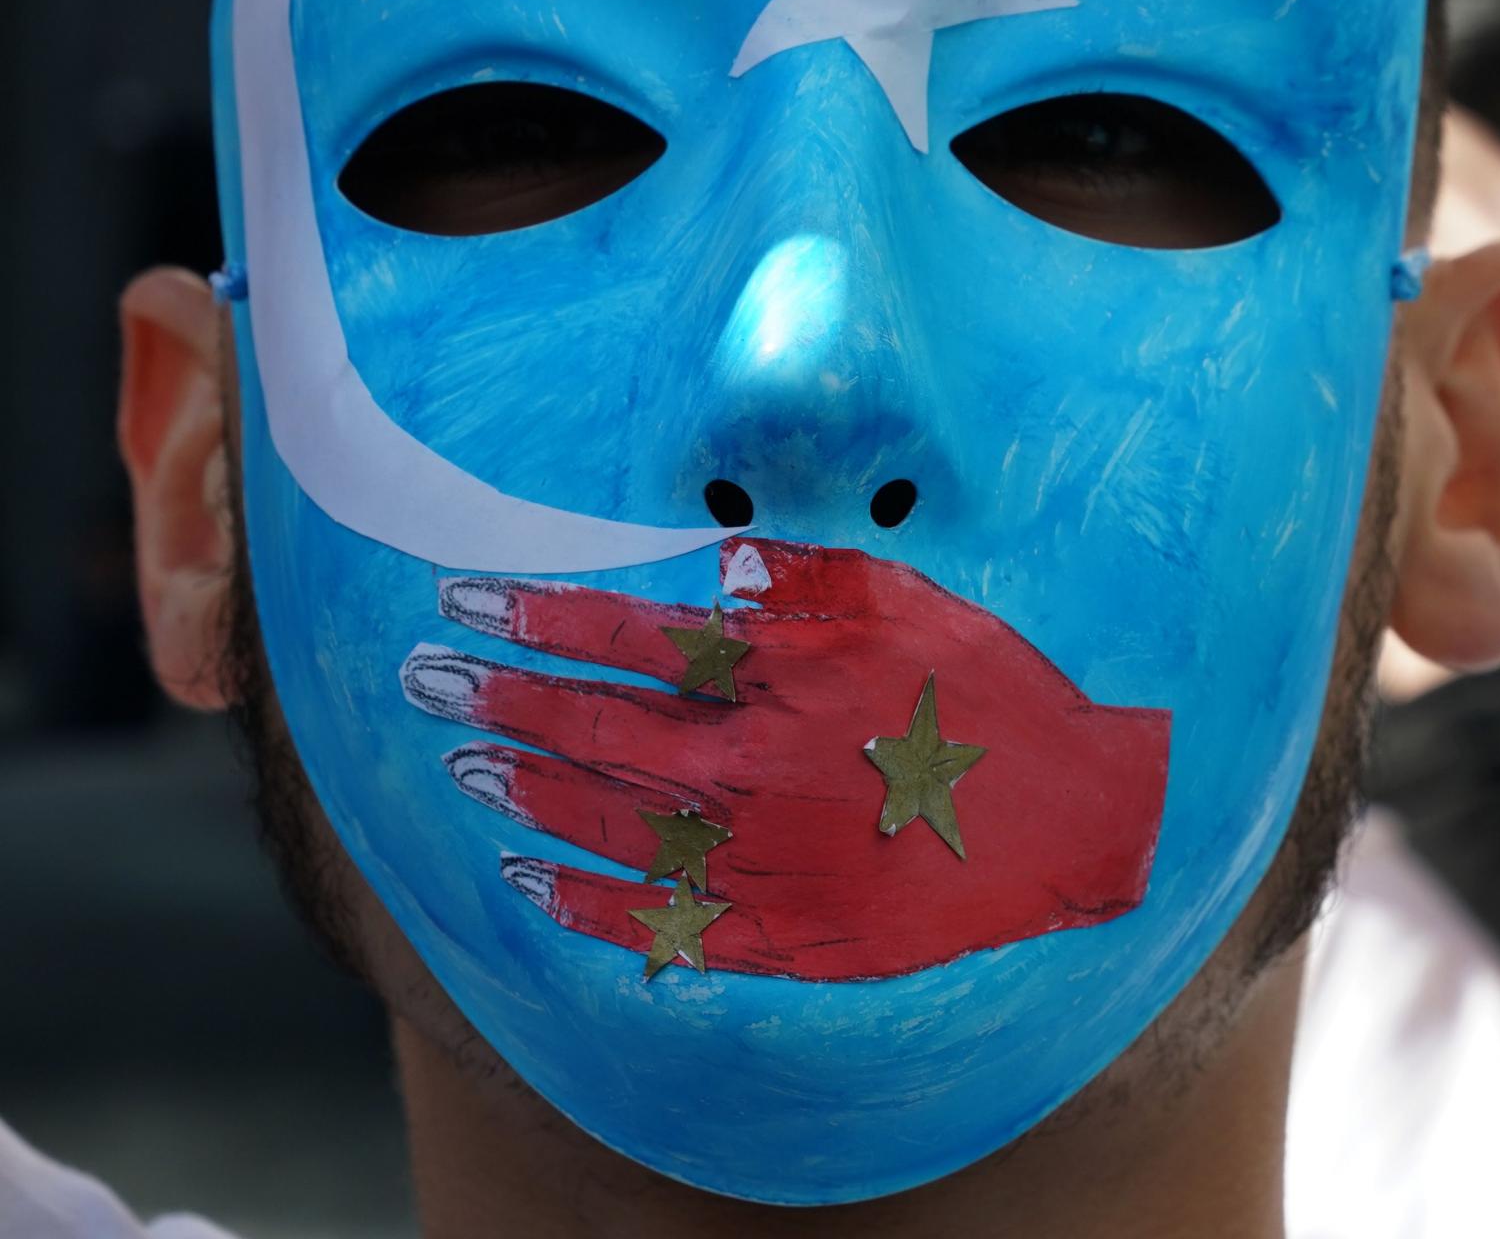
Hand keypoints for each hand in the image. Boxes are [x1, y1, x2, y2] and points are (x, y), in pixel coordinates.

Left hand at [403, 538, 1171, 980]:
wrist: (1070, 819)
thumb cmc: (987, 693)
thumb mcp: (904, 602)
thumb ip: (794, 580)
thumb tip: (700, 571)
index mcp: (770, 683)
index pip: (621, 641)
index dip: (534, 619)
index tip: (463, 601)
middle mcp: (743, 775)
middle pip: (588, 732)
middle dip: (494, 699)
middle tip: (424, 679)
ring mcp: (753, 862)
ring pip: (602, 825)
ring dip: (520, 790)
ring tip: (458, 762)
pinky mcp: (775, 933)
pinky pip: (652, 923)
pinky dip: (579, 902)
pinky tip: (527, 878)